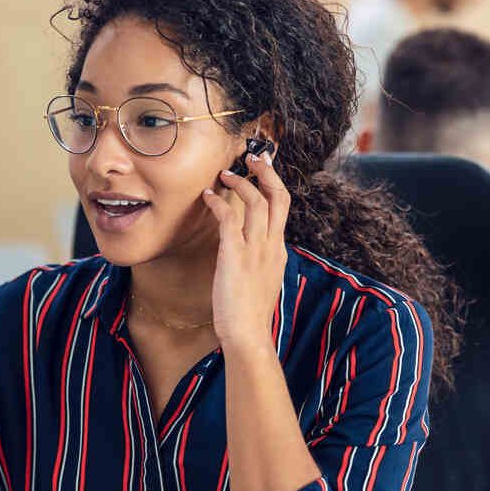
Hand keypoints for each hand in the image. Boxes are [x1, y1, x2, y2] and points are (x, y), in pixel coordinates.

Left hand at [203, 151, 289, 351]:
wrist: (248, 334)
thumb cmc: (250, 314)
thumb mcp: (261, 282)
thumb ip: (259, 263)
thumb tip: (249, 254)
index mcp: (279, 251)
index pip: (282, 208)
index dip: (273, 184)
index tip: (264, 169)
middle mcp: (273, 245)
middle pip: (279, 196)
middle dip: (267, 171)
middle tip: (254, 156)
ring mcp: (256, 249)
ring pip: (256, 201)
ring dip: (239, 182)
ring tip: (224, 174)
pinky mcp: (236, 255)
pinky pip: (229, 218)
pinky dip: (218, 202)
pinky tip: (207, 197)